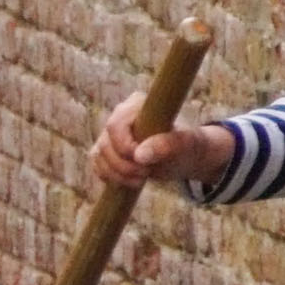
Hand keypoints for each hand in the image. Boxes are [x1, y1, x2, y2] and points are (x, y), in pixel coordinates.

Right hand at [90, 86, 233, 196]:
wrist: (183, 156)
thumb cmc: (187, 145)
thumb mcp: (185, 145)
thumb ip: (166, 145)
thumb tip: (139, 155)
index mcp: (137, 104)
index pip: (115, 125)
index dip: (125, 147)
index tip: (144, 162)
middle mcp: (119, 115)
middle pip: (106, 144)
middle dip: (124, 165)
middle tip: (146, 174)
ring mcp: (109, 133)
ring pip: (99, 156)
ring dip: (118, 174)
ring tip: (142, 179)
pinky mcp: (105, 150)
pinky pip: (97, 166)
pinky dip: (112, 178)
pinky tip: (131, 180)